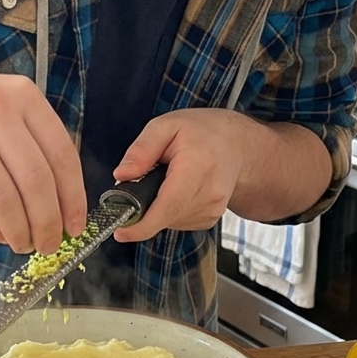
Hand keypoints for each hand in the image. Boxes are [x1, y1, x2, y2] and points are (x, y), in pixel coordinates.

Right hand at [0, 61, 85, 255]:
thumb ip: (28, 138)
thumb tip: (62, 201)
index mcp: (21, 95)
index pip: (62, 155)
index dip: (74, 198)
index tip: (77, 226)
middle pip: (37, 182)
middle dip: (49, 223)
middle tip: (51, 244)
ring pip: (7, 200)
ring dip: (21, 231)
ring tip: (24, 244)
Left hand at [111, 108, 250, 242]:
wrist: (236, 145)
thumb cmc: (201, 132)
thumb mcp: (166, 126)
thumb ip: (142, 149)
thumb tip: (121, 175)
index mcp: (198, 166)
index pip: (169, 205)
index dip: (142, 225)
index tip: (120, 232)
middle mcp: (210, 193)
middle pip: (165, 215)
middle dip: (143, 206)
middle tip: (143, 179)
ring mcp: (213, 210)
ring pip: (168, 220)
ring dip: (156, 206)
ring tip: (167, 178)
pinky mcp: (210, 219)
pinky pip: (177, 221)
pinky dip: (168, 209)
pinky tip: (176, 189)